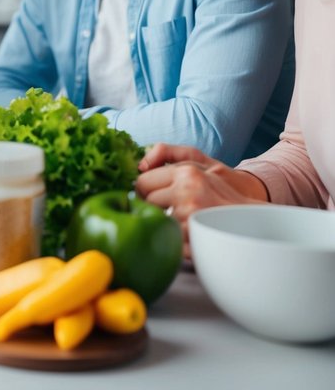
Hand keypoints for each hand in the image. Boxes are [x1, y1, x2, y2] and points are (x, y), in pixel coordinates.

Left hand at [135, 143, 268, 257]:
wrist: (254, 218)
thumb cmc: (223, 191)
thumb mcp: (201, 164)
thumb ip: (168, 154)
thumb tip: (140, 164)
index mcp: (187, 172)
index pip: (143, 182)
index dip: (143, 191)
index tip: (149, 196)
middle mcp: (188, 191)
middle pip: (147, 202)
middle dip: (153, 207)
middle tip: (167, 210)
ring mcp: (192, 215)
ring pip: (157, 220)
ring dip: (166, 223)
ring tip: (183, 222)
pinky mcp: (195, 236)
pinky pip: (170, 238)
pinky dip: (176, 240)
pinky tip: (189, 236)